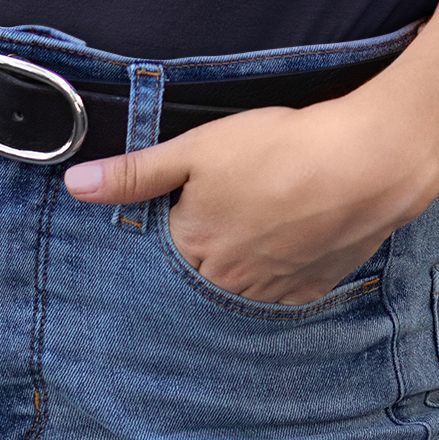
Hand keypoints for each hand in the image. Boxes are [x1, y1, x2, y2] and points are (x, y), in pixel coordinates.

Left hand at [63, 87, 438, 305]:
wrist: (363, 164)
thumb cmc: (277, 148)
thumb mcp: (195, 148)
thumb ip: (135, 172)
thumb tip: (75, 184)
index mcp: (193, 248)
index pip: (160, 252)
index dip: (170, 223)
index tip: (182, 203)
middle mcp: (228, 282)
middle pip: (198, 275)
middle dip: (202, 248)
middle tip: (225, 210)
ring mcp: (273, 291)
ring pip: (240, 287)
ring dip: (240, 262)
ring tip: (256, 220)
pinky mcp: (312, 289)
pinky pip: (282, 290)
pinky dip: (278, 269)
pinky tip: (288, 237)